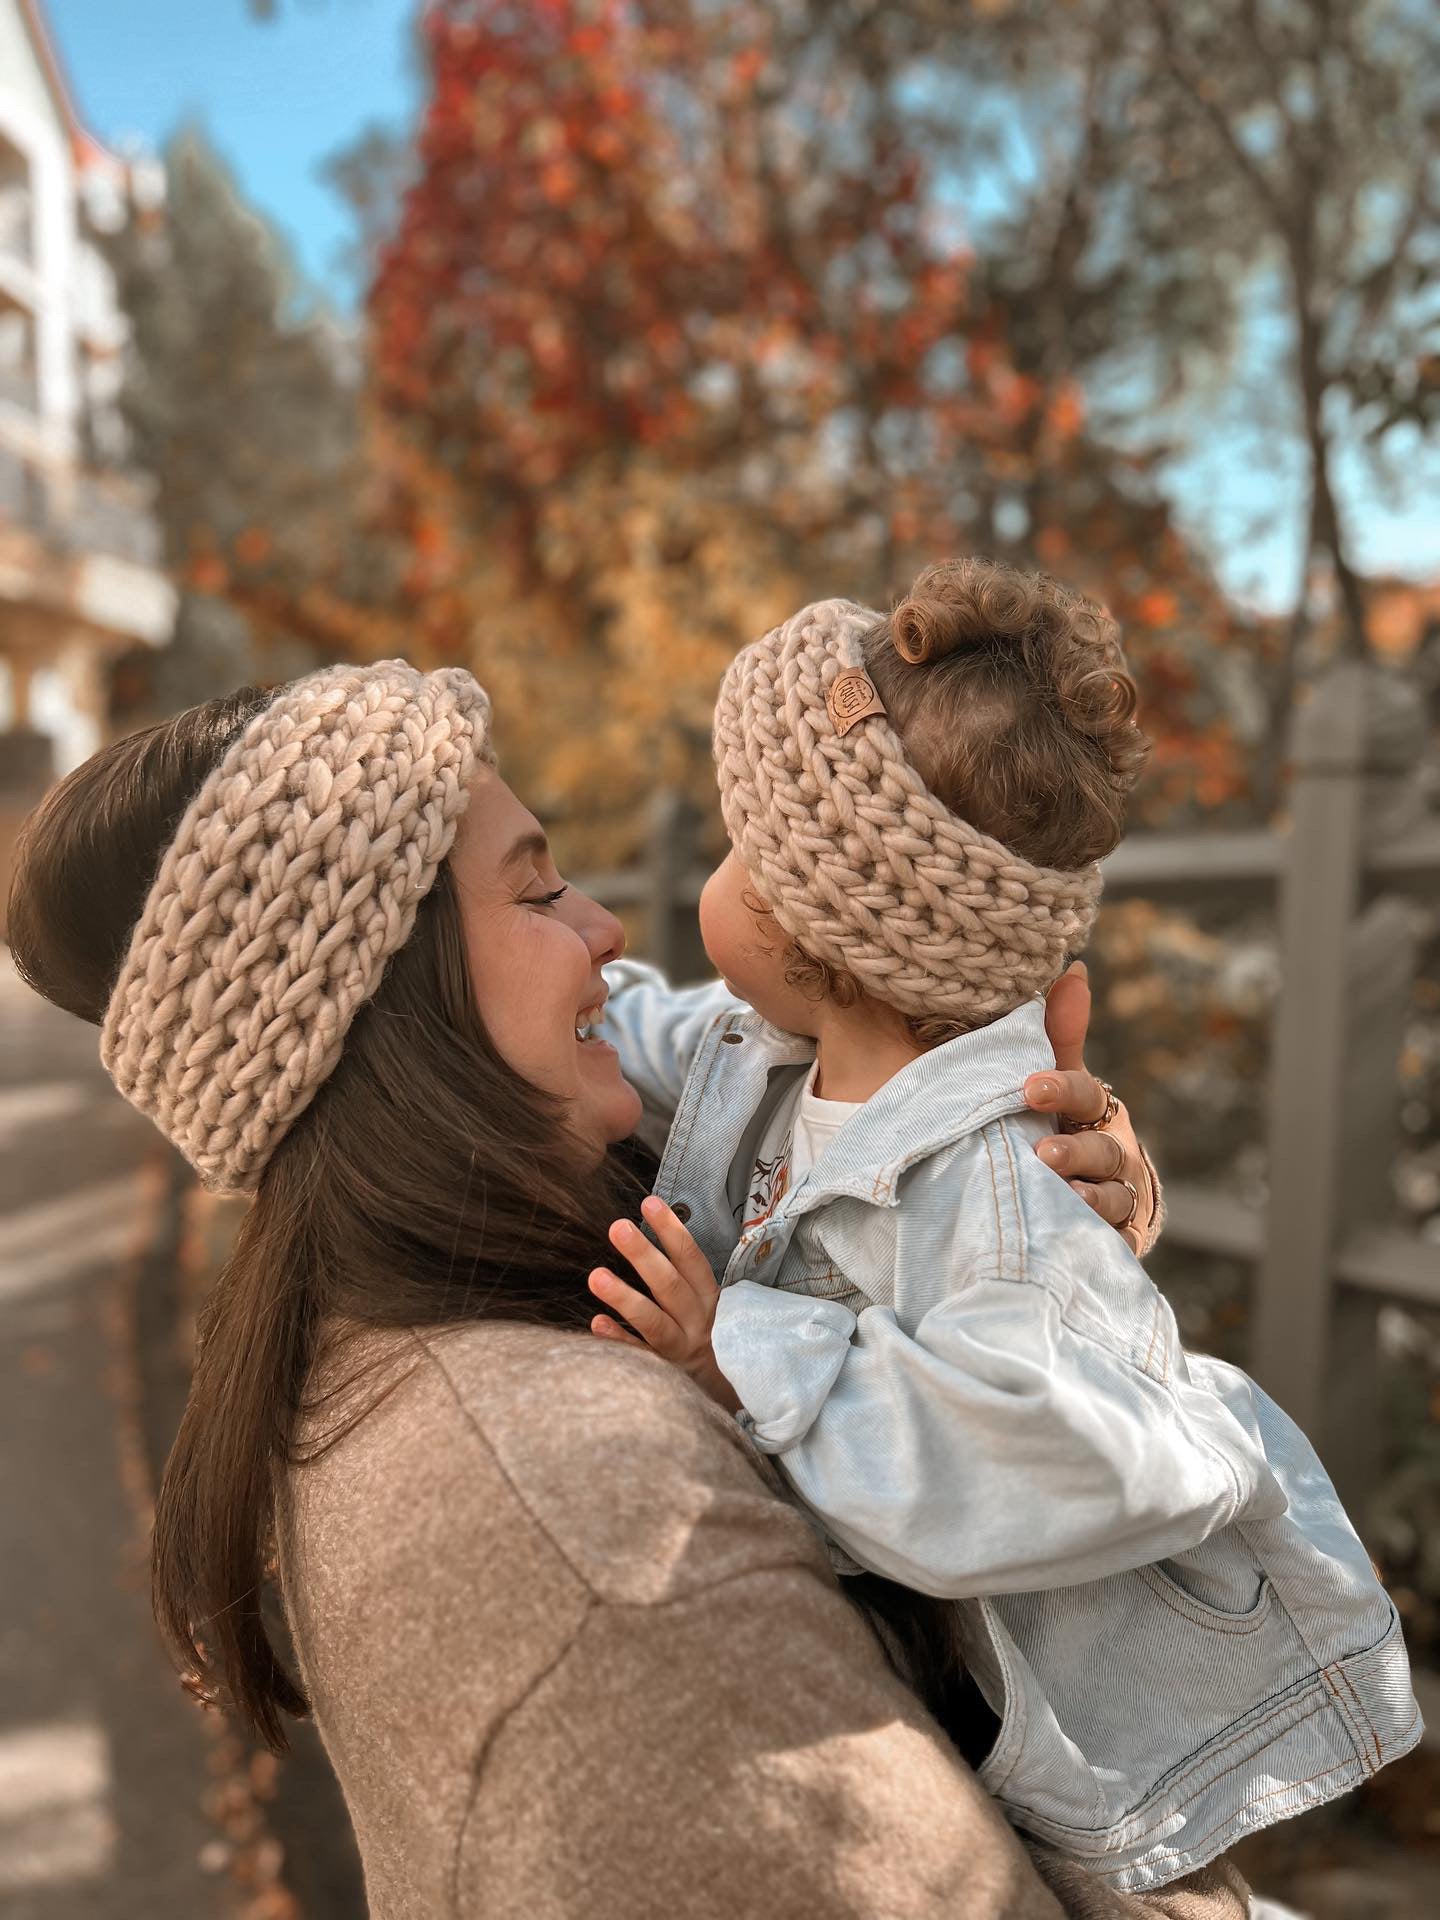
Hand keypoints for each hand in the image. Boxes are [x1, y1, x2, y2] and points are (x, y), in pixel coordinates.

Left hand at [589, 1196, 742, 1413]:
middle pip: (670, 1287)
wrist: (728, 1394)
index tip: (649, 1203)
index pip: (691, 1259)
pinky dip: (619, 1341)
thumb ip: (683, 1275)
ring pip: (654, 1323)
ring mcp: (680, 1350)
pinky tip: (596, 1324)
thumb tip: (651, 1228)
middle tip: (617, 1227)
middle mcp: (698, 1322)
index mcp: (709, 1299)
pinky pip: (639, 1358)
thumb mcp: (705, 1305)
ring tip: (595, 1276)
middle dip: (644, 1255)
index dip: (671, 1231)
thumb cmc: (707, 1336)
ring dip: (626, 1298)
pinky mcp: (663, 1375)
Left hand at [1028, 963, 1157, 1255]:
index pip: (1084, 1093)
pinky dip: (1096, 1238)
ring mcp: (1117, 1198)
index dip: (1062, 1088)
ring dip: (1088, 1197)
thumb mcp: (1059, 1081)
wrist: (1092, 1199)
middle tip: (1043, 1154)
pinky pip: (1111, 1241)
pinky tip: (1073, 1237)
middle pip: (1102, 1150)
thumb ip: (1058, 1034)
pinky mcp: (1115, 1240)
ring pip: (1111, 1198)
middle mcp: (1114, 1153)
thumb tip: (1073, 969)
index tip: (1030, 1086)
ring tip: (1060, 1197)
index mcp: (1095, 1109)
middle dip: (1076, 1150)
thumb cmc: (1066, 1126)